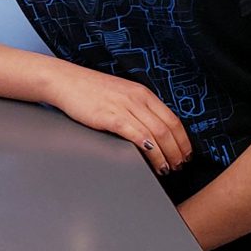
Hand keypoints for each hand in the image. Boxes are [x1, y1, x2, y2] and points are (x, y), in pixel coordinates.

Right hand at [46, 63, 192, 175]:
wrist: (65, 81)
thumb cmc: (88, 90)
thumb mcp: (120, 94)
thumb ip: (137, 108)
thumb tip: (151, 130)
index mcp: (142, 93)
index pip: (173, 119)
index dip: (183, 140)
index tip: (185, 153)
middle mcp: (137, 98)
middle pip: (168, 129)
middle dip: (178, 151)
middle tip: (179, 166)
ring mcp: (125, 107)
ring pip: (157, 134)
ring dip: (166, 156)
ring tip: (167, 169)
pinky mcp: (111, 117)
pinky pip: (139, 137)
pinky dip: (151, 152)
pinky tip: (153, 162)